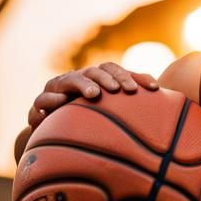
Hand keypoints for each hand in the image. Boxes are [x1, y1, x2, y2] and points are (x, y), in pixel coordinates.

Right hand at [26, 62, 158, 129]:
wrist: (49, 130)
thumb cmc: (83, 116)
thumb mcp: (106, 109)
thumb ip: (129, 101)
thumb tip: (160, 95)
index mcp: (93, 78)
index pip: (114, 70)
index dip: (131, 76)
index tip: (152, 89)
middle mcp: (76, 80)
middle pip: (94, 71)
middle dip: (108, 79)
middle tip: (119, 90)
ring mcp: (56, 90)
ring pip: (68, 81)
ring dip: (82, 85)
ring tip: (94, 95)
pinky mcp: (40, 105)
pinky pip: (41, 101)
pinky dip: (49, 102)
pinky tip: (59, 105)